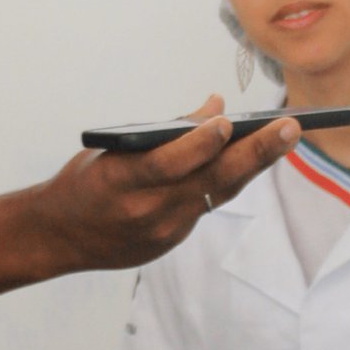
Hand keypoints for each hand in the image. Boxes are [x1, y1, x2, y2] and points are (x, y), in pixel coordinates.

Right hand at [32, 94, 298, 271]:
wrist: (59, 238)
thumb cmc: (86, 182)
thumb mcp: (111, 150)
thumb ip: (165, 133)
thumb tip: (217, 108)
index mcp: (121, 182)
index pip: (167, 163)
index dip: (199, 144)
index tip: (227, 121)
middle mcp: (147, 211)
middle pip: (210, 181)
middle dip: (254, 154)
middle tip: (290, 128)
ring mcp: (164, 231)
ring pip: (218, 193)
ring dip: (254, 165)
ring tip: (285, 137)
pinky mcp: (172, 241)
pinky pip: (208, 205)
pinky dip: (229, 180)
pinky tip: (254, 157)